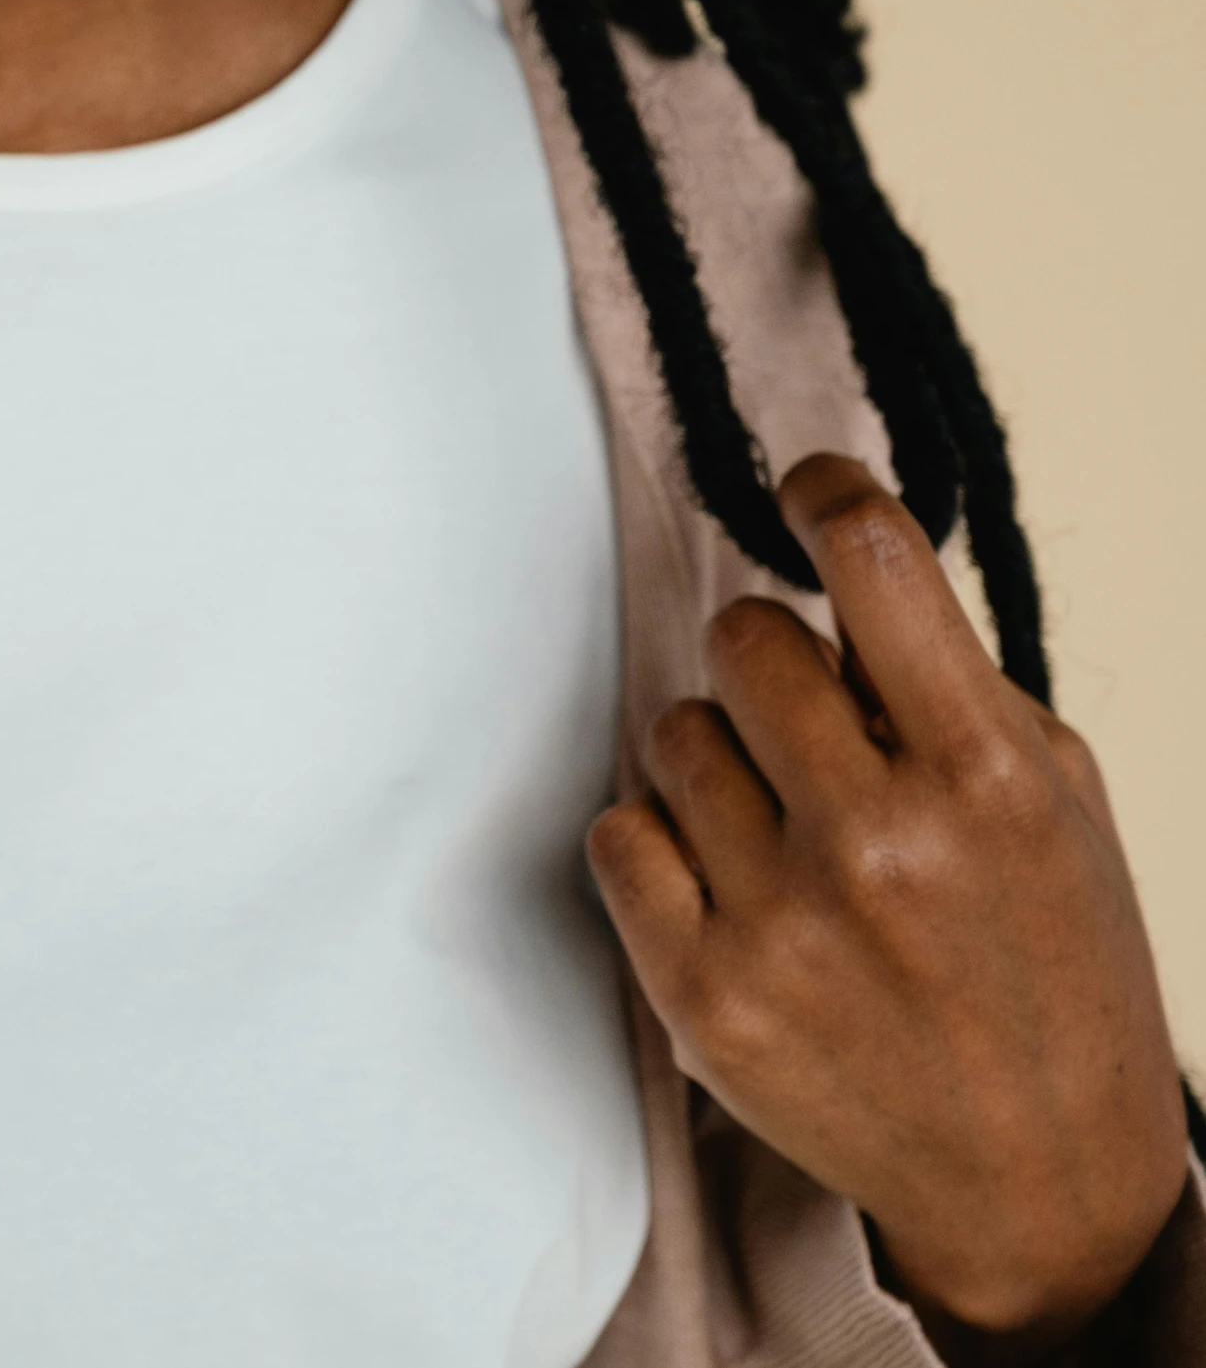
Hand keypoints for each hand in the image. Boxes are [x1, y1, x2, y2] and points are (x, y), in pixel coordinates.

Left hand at [587, 454, 1187, 1354]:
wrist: (1040, 1183)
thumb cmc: (1051, 959)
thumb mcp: (1052, 795)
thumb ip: (941, 676)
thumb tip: (828, 555)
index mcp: (986, 775)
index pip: (870, 555)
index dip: (823, 489)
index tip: (804, 487)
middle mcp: (881, 843)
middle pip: (745, 635)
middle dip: (778, 661)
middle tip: (817, 728)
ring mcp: (783, 925)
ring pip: (677, 729)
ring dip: (724, 756)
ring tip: (789, 828)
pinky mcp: (704, 998)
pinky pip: (619, 832)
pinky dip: (663, 841)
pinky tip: (730, 881)